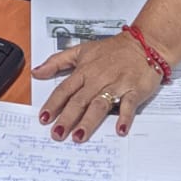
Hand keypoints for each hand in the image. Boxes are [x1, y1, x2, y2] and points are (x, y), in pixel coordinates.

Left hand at [32, 33, 162, 141]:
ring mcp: (116, 85)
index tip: (44, 118)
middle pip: (79, 100)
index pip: (64, 89)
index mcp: (85, 71)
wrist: (144, 43)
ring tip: (79, 136)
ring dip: (89, 121)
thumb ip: (58, 61)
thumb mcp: (82, 50)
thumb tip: (36, 72)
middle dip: (67, 118)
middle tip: (57, 134)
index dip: (53, 104)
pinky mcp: (134, 90)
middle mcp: (98, 79)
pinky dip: (125, 117)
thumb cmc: (113, 49)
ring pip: (99, 104)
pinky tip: (120, 129)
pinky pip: (128, 104)